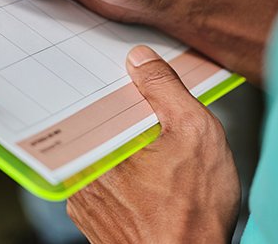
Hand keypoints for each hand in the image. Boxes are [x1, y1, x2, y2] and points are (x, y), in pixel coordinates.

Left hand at [67, 45, 239, 242]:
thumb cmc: (195, 213)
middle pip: (98, 122)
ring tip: (161, 146)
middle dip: (126, 110)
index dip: (119, 79)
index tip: (136, 70)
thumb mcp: (195, 131)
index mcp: (98, 146)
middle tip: (157, 108)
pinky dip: (126, 170)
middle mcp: (82, 174)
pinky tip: (156, 175)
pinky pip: (105, 178)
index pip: (97, 95)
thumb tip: (141, 58)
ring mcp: (85, 199)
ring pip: (102, 150)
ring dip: (126, 141)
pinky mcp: (95, 219)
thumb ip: (165, 88)